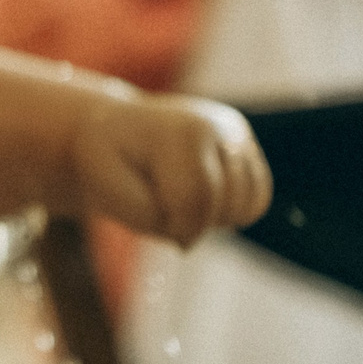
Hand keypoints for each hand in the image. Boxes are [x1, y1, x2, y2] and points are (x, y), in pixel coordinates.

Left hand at [69, 90, 271, 244]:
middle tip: (159, 206)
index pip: (194, 201)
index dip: (174, 226)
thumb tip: (190, 238)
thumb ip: (146, 216)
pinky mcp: (244, 143)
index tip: (152, 220)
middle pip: (221, 206)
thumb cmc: (106, 162)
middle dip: (190, 222)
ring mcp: (234, 131)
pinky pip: (257, 198)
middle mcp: (214, 125)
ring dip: (212, 218)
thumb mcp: (107, 190)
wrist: (109, 127)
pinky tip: (201, 200)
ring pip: (245, 205)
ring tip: (176, 198)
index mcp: (178, 132)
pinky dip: (232, 210)